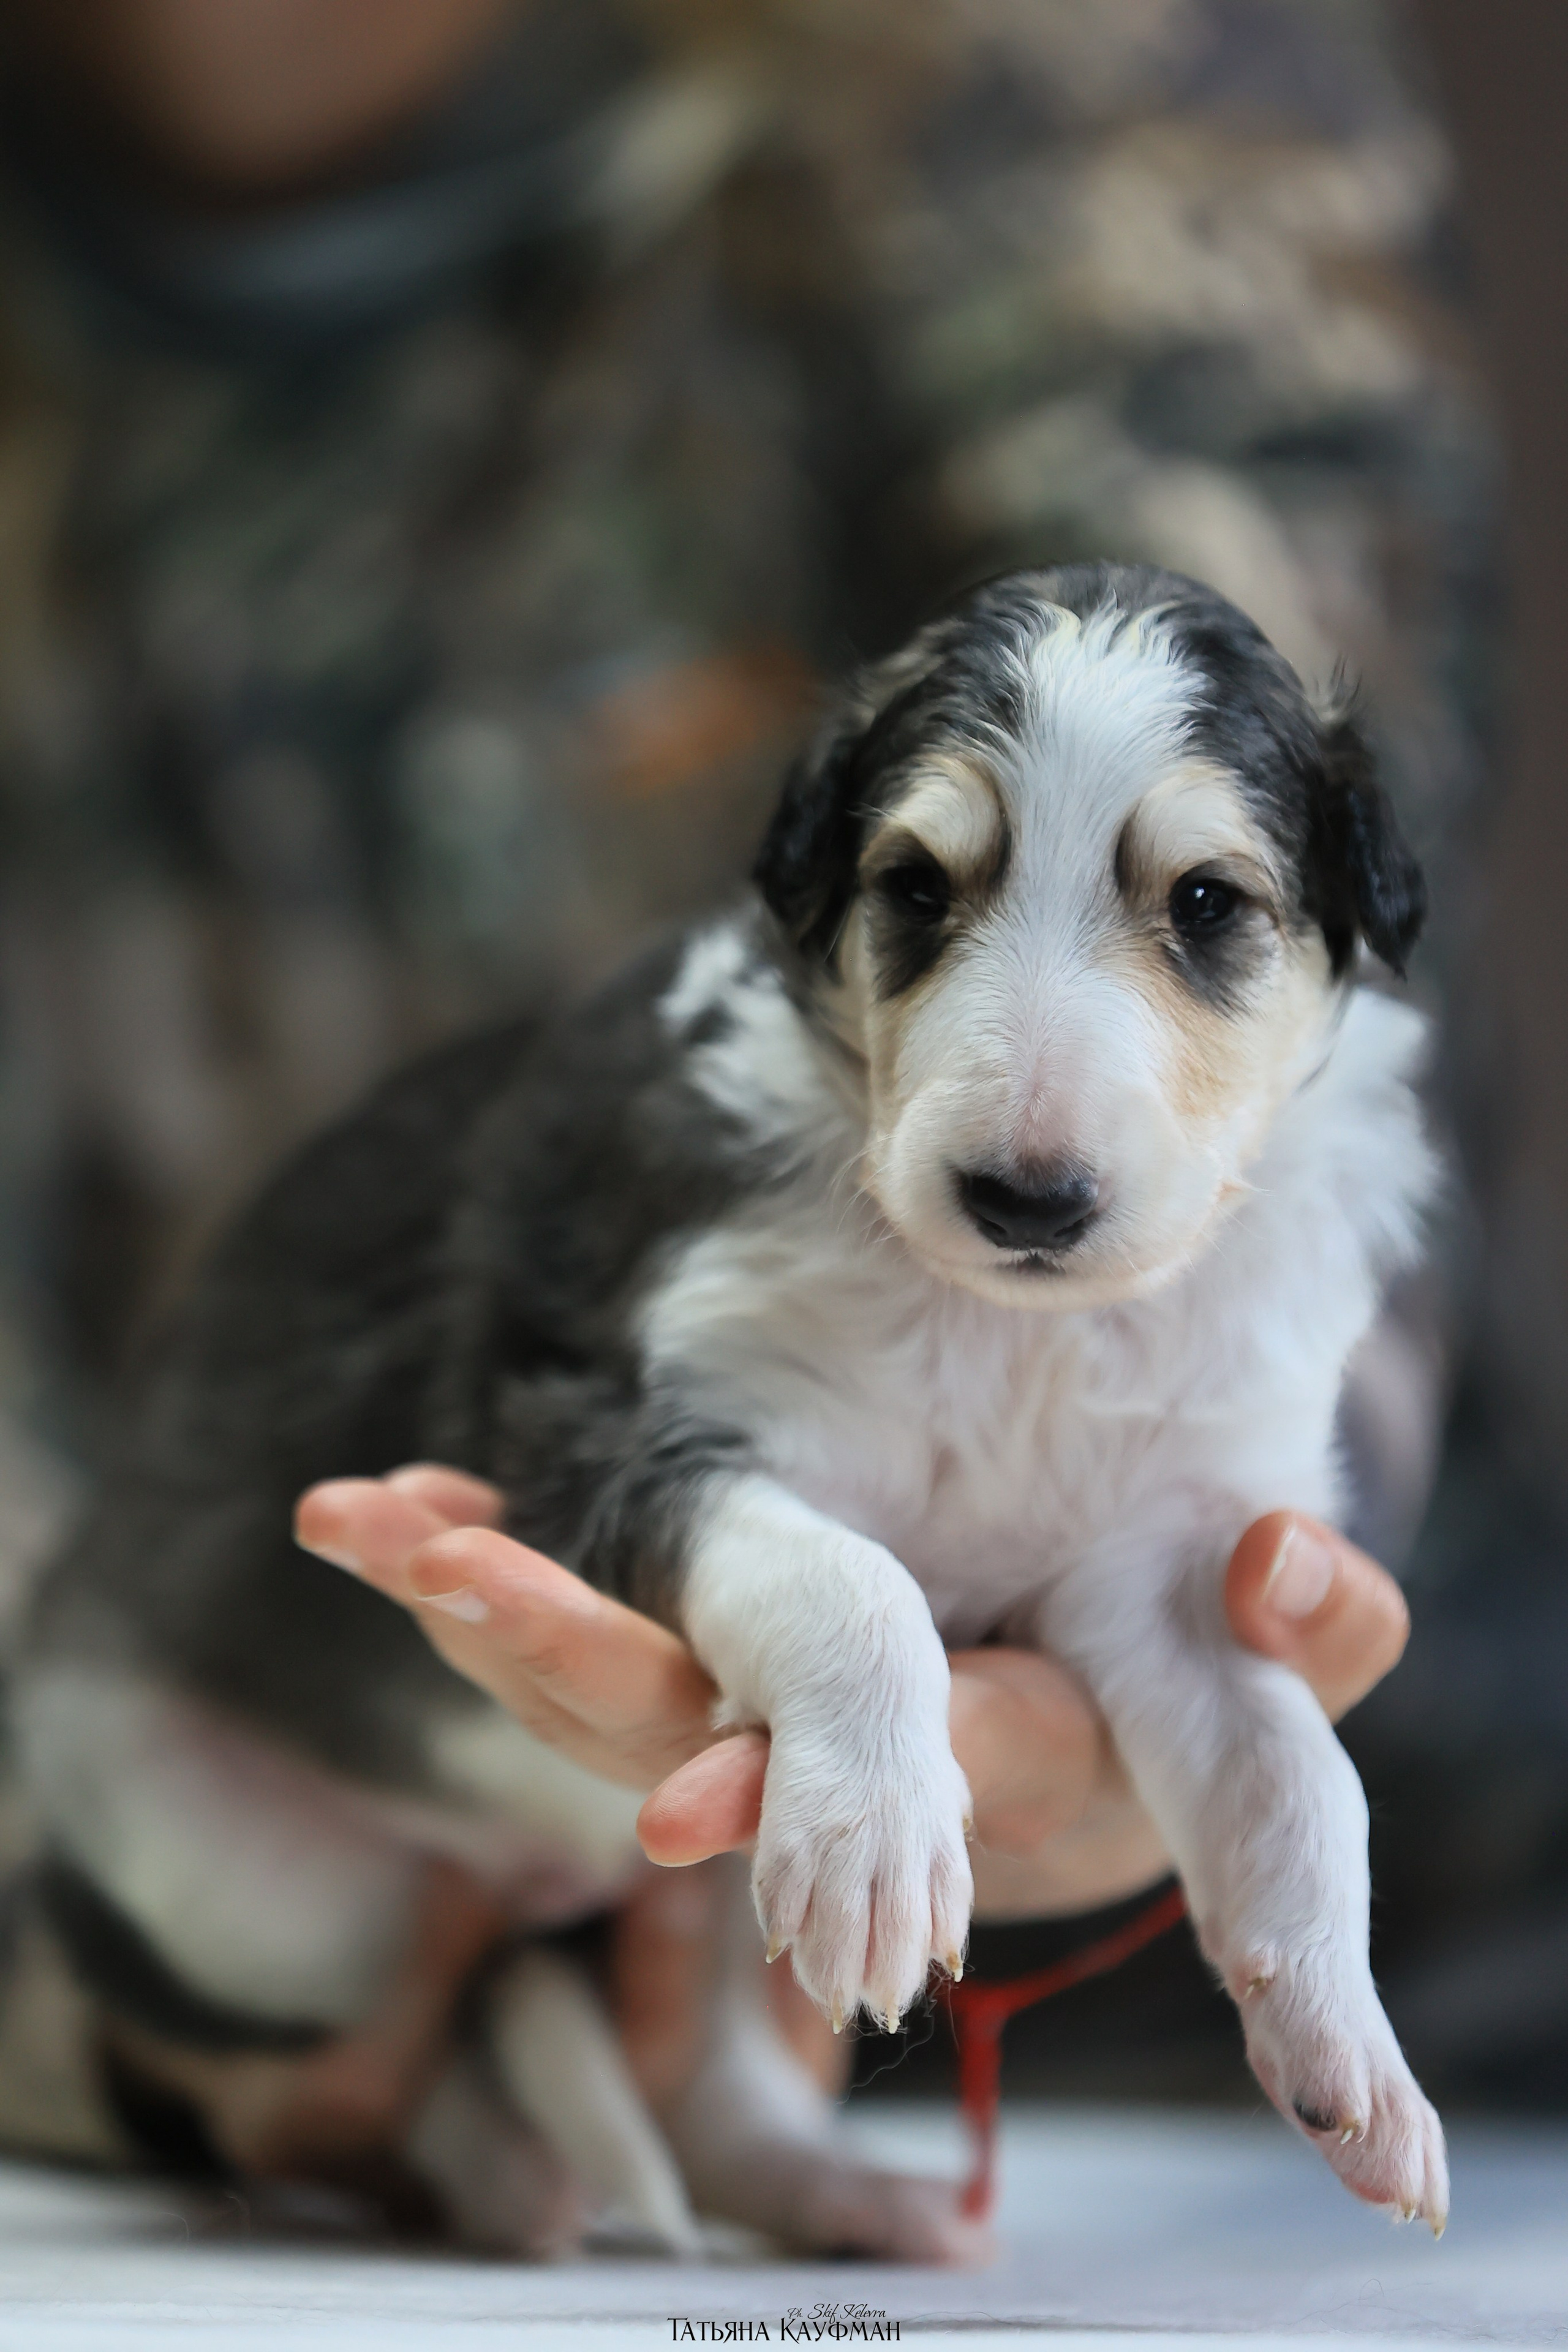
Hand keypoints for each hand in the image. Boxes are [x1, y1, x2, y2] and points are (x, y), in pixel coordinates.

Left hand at [296, 1475, 1408, 1919]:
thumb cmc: (1169, 1728)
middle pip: (667, 1726)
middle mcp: (825, 1762)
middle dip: (552, 1653)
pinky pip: (561, 1641)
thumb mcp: (1278, 1706)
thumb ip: (1319, 1632)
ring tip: (361, 1518)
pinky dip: (479, 1582)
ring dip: (473, 1610)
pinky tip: (402, 1511)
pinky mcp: (691, 1674)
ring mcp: (742, 1721)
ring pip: (581, 1688)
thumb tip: (1291, 1553)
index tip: (671, 1807)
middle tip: (437, 1568)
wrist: (1061, 1792)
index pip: (863, 1779)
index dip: (774, 1791)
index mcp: (962, 1759)